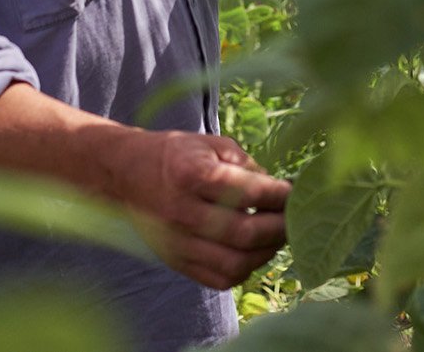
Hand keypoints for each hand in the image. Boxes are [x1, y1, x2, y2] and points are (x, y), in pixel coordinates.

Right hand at [108, 129, 289, 289]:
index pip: (250, 193)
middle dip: (280, 227)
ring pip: (236, 263)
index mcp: (191, 176)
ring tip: (277, 235)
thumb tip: (280, 192)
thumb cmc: (176, 155)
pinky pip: (220, 278)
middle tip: (294, 218)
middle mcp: (182, 213)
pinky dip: (246, 269)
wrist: (127, 174)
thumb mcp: (212, 146)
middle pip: (246, 233)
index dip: (281, 195)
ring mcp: (178, 243)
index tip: (296, 192)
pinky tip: (254, 251)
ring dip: (266, 252)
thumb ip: (247, 166)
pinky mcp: (177, 262)